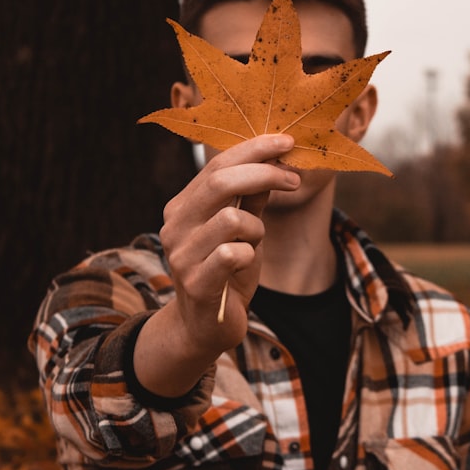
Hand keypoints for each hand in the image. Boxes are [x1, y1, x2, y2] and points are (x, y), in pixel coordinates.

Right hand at [134, 134, 299, 396]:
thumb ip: (254, 197)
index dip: (253, 150)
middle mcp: (175, 226)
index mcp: (183, 207)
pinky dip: (250, 255)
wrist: (205, 327)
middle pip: (218, 183)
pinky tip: (244, 267)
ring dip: (256, 228)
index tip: (287, 142)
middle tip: (294, 179)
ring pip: (231, 219)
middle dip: (263, 174)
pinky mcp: (196, 283)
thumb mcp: (244, 230)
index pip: (216, 165)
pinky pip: (234, 254)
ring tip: (254, 243)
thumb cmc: (226, 273)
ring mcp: (182, 255)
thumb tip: (276, 158)